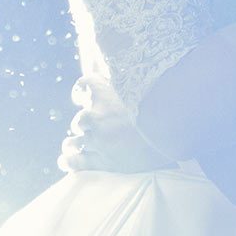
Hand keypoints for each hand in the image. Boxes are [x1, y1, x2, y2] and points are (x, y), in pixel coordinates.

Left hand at [58, 93, 173, 174]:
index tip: (82, 94)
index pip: (86, 84)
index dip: (82, 89)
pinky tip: (64, 160)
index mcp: (107, 94)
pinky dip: (68, 160)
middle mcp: (98, 115)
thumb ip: (130, 84)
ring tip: (71, 145)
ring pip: (74, 141)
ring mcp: (98, 139)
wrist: (170, 135)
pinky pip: (77, 162)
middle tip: (90, 128)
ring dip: (72, 143)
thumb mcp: (146, 88)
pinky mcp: (102, 161)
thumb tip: (126, 73)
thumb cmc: (164, 110)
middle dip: (83, 123)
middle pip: (80, 118)